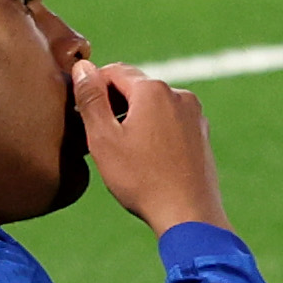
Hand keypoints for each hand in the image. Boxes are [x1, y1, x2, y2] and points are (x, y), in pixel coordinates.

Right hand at [72, 59, 227, 231]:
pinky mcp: (201, 133)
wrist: (189, 214)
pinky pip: (170, 121)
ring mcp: (194, 114)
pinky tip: (144, 158)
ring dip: (133, 118)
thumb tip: (82, 67)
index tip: (80, 113)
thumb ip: (90, 99)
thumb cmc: (142, 179)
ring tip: (119, 151)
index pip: (113, 71)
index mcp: (153, 89)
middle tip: (96, 136)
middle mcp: (179, 94)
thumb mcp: (104, 139)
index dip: (92, 87)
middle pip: (135, 87)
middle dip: (113, 104)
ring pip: (153, 105)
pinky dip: (153, 130)